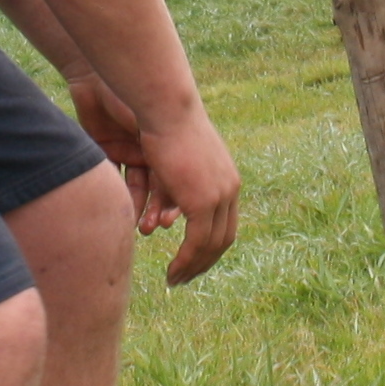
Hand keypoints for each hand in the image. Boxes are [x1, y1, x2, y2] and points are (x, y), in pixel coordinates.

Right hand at [68, 77, 239, 284]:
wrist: (162, 104)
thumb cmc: (155, 120)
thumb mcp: (166, 157)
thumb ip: (168, 182)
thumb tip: (163, 206)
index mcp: (224, 175)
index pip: (223, 220)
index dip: (208, 244)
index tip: (191, 260)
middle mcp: (229, 186)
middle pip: (223, 237)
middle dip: (203, 262)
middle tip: (183, 279)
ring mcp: (220, 194)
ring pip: (212, 244)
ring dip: (193, 266)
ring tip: (175, 281)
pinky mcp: (204, 200)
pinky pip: (198, 241)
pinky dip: (186, 261)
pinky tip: (173, 272)